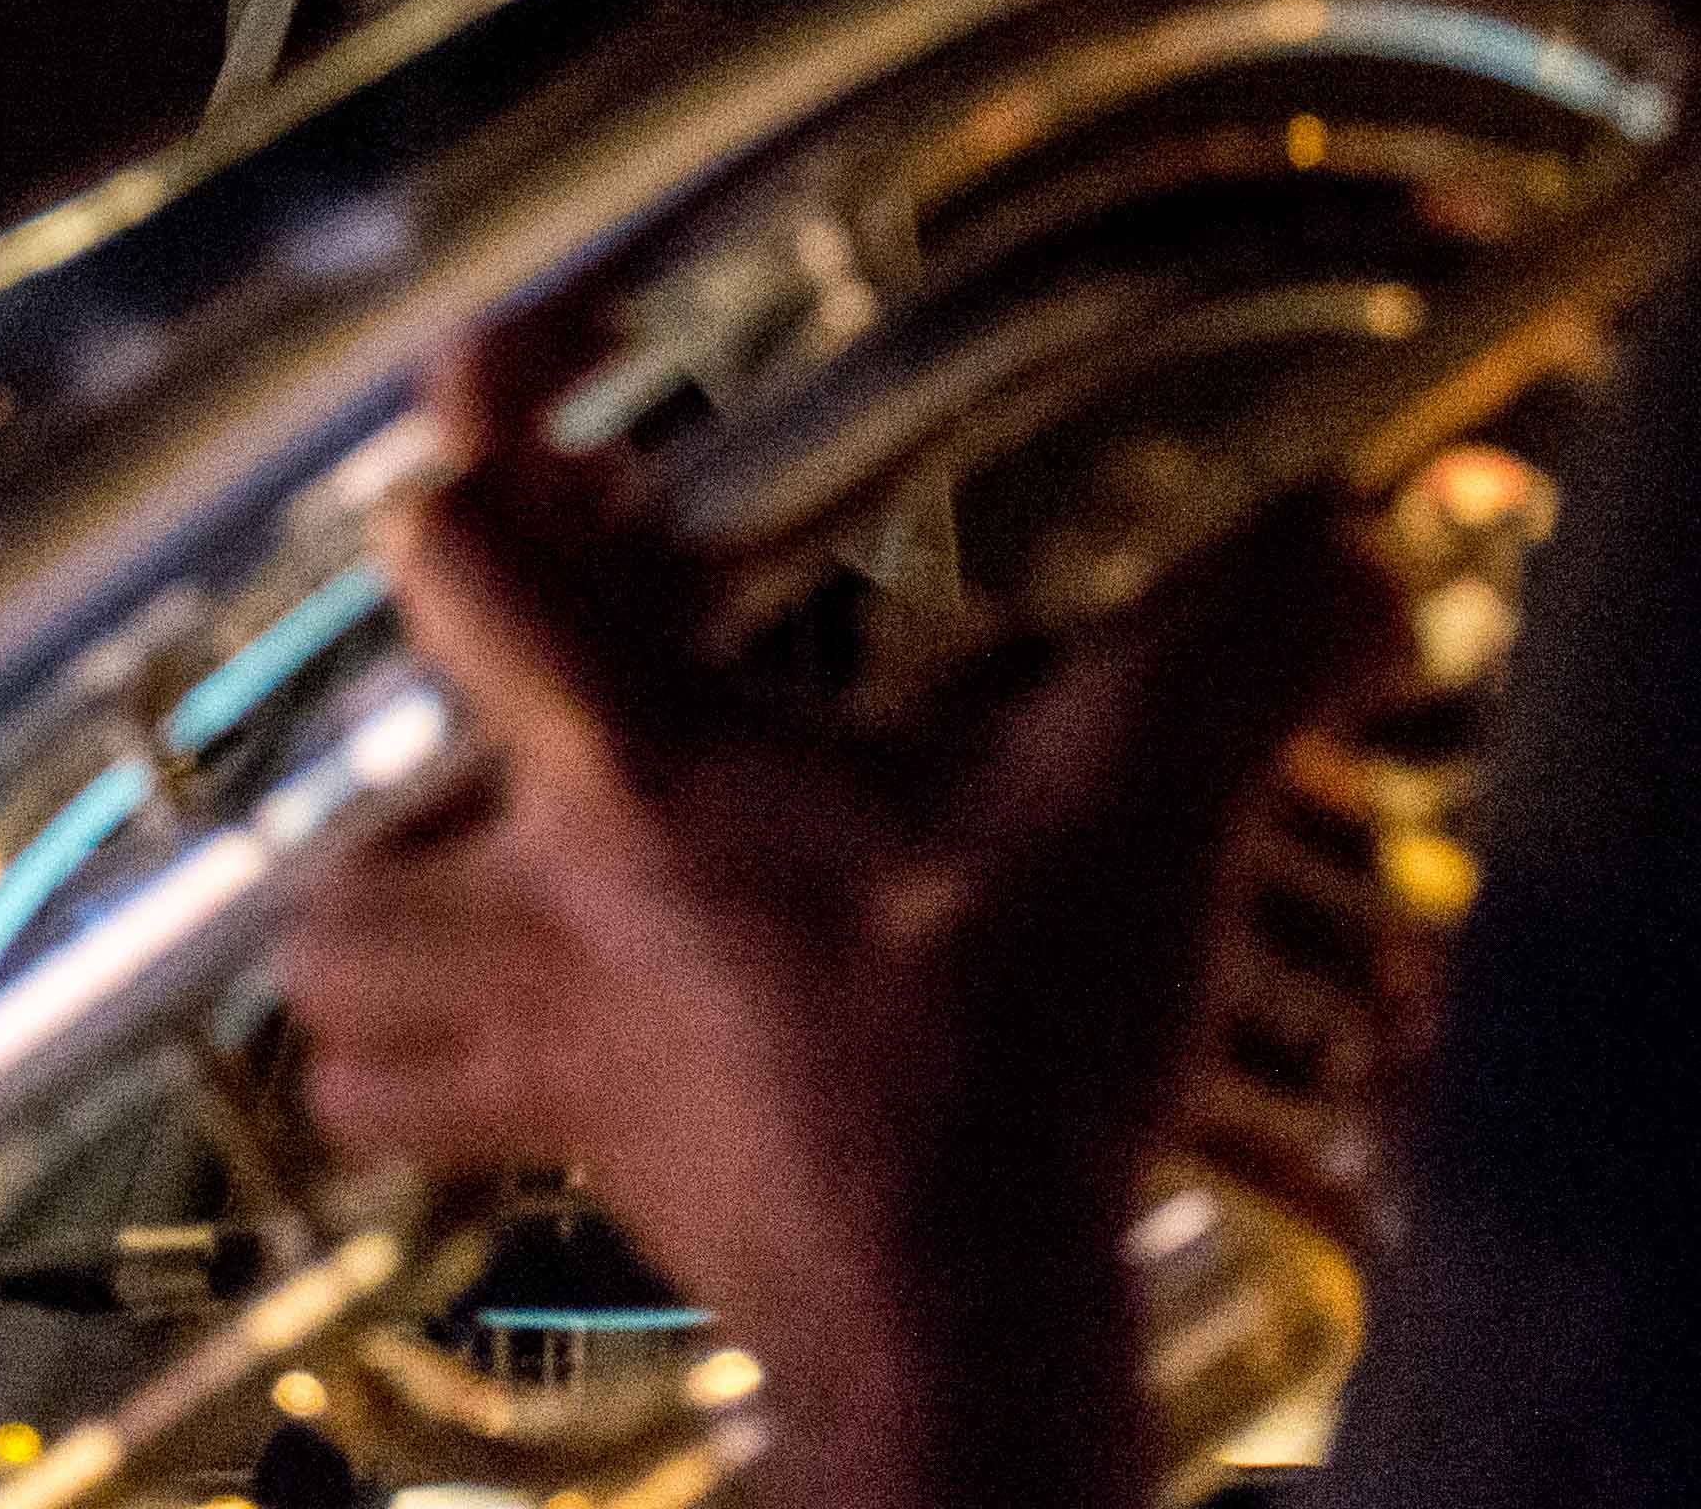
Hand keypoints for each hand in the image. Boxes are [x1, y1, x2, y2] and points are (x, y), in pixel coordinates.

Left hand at [277, 332, 1401, 1508]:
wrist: (964, 1321)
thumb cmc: (1005, 1050)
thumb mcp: (1143, 796)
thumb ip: (1249, 643)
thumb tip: (1355, 555)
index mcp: (634, 770)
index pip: (458, 551)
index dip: (482, 426)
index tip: (562, 380)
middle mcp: (546, 905)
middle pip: (355, 803)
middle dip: (414, 742)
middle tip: (543, 685)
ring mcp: (554, 1054)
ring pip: (345, 985)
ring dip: (388, 920)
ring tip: (482, 864)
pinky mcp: (599, 1169)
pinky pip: (433, 1123)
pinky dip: (444, 1083)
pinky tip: (560, 1033)